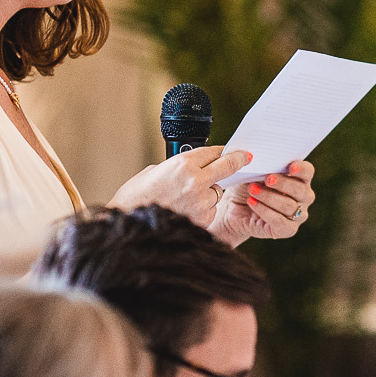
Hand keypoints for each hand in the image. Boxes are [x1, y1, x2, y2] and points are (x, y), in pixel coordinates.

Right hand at [109, 146, 253, 227]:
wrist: (129, 225)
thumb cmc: (135, 198)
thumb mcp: (153, 172)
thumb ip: (176, 168)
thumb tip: (191, 169)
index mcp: (182, 164)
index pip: (212, 152)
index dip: (221, 151)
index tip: (230, 150)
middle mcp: (195, 181)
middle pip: (225, 167)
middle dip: (237, 161)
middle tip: (246, 157)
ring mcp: (201, 202)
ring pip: (217, 192)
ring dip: (209, 193)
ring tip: (186, 199)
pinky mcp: (203, 220)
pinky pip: (210, 210)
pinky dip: (203, 209)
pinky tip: (186, 211)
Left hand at [207, 161, 315, 248]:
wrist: (234, 209)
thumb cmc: (247, 185)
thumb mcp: (253, 172)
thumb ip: (263, 165)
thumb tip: (261, 157)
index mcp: (300, 179)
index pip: (308, 172)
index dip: (302, 169)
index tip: (290, 167)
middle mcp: (303, 197)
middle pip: (301, 190)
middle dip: (283, 184)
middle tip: (267, 179)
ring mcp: (298, 215)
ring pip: (289, 206)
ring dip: (269, 197)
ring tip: (252, 190)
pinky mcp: (287, 230)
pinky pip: (280, 221)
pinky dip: (265, 211)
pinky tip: (252, 203)